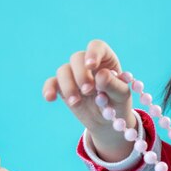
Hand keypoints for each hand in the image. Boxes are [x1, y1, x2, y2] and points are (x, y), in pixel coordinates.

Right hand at [42, 40, 136, 161]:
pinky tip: (50, 98)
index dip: (93, 53)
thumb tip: (100, 75)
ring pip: (63, 70)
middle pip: (77, 58)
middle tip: (88, 91)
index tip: (91, 66)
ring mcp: (74, 75)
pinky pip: (52, 83)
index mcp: (106, 60)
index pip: (97, 47)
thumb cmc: (118, 105)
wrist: (108, 123)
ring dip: (68, 86)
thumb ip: (114, 85)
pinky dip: (49, 89)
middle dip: (80, 74)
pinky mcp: (63, 88)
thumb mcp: (121, 96)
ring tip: (76, 102)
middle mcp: (87, 64)